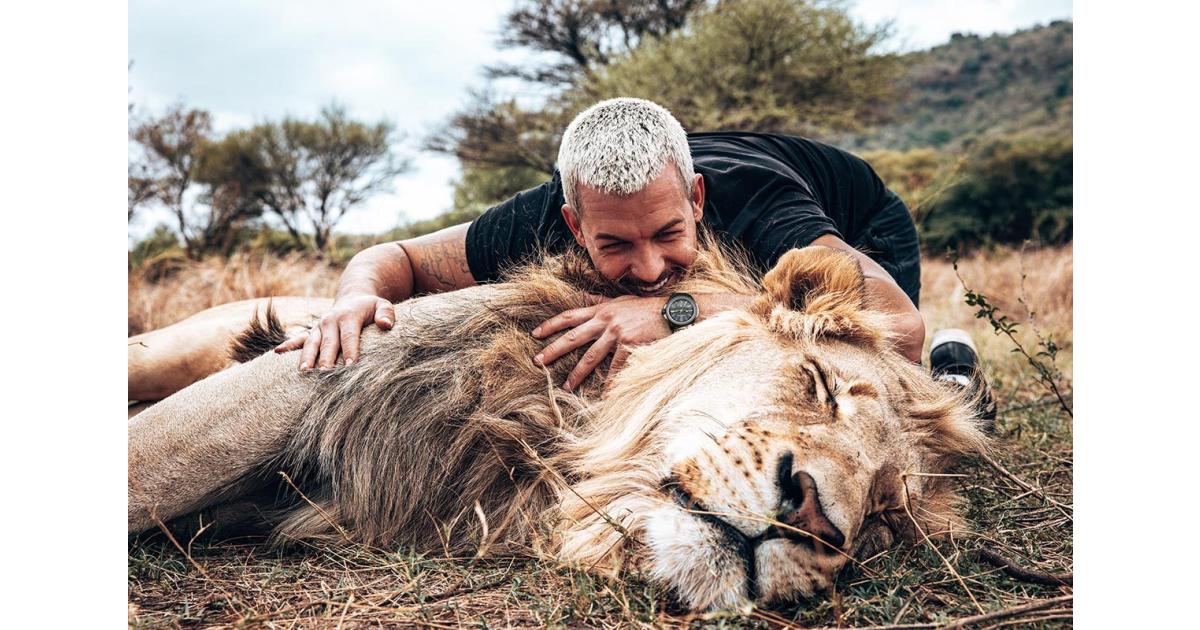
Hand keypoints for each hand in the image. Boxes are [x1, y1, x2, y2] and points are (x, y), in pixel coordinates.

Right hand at [274, 294, 395, 369]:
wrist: (353, 298)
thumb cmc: (371, 308)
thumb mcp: (383, 305)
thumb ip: (386, 314)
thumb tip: (385, 325)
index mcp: (348, 316)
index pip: (349, 336)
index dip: (350, 351)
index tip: (350, 366)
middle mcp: (330, 321)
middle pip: (328, 343)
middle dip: (327, 359)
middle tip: (326, 375)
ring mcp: (319, 327)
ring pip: (311, 343)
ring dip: (307, 357)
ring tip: (304, 372)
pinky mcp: (312, 332)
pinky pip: (298, 339)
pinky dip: (288, 346)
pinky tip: (278, 354)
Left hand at [532, 295, 670, 390]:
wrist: (670, 312)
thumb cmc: (645, 308)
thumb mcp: (620, 301)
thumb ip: (600, 302)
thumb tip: (583, 297)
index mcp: (600, 311)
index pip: (569, 316)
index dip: (551, 325)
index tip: (535, 334)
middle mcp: (605, 321)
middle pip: (573, 337)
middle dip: (553, 349)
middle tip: (537, 361)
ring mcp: (616, 333)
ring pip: (591, 356)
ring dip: (577, 373)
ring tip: (566, 386)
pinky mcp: (629, 345)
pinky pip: (615, 367)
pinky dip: (610, 382)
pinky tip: (604, 394)